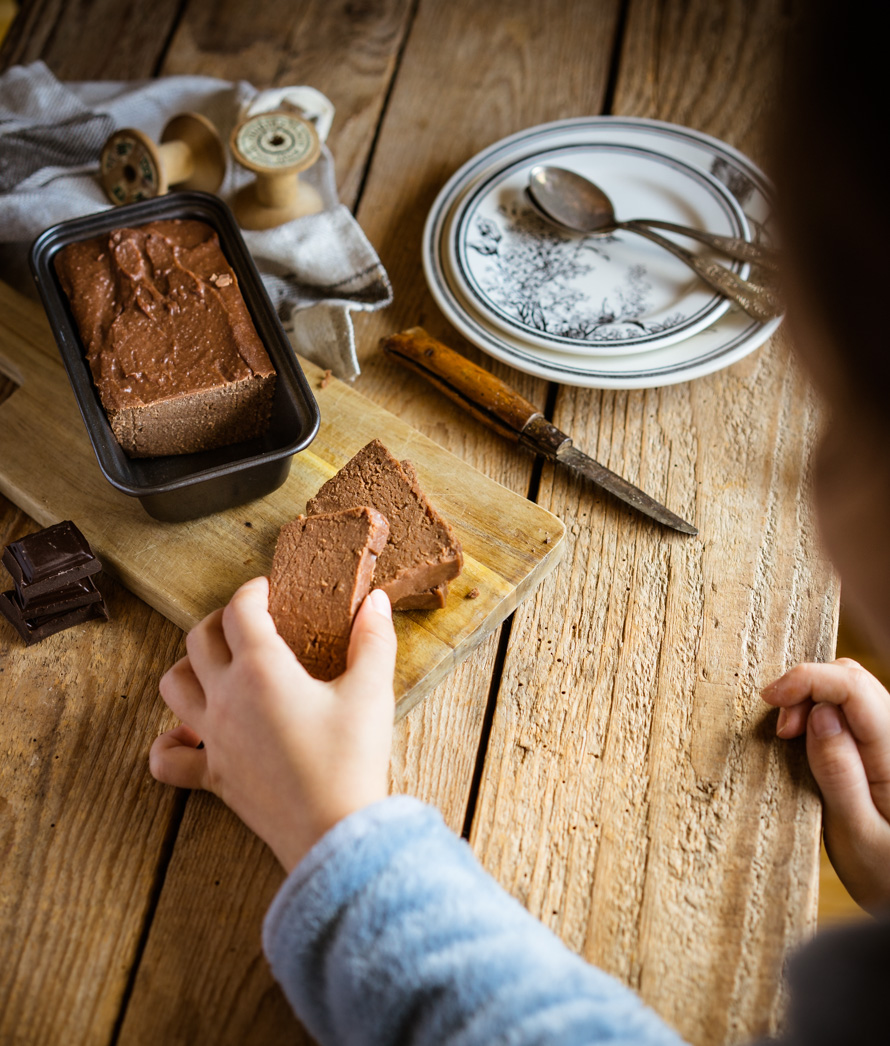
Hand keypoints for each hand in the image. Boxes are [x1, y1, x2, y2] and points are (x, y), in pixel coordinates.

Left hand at [149, 576, 397, 872]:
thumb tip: (375, 601)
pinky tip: (190, 733)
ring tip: (217, 665)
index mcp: (262, 670)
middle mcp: (227, 698)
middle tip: (249, 621)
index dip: (253, 591)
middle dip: (221, 620)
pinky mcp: (213, 775)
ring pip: (173, 686)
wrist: (335, 832)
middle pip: (199, 639)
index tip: (269, 590)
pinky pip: (167, 757)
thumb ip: (373, 640)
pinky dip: (169, 741)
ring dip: (188, 666)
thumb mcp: (371, 692)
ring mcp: (214, 738)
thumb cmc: (352, 761)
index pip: (241, 611)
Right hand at [762, 658, 889, 911]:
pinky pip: (852, 711)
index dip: (807, 679)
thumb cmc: (885, 876)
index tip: (769, 698)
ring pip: (852, 690)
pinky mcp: (883, 750)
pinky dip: (822, 712)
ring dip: (813, 699)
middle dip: (807, 687)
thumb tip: (821, 716)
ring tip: (790, 736)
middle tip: (781, 730)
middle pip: (852, 678)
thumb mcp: (856, 834)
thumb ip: (840, 773)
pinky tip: (806, 740)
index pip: (853, 687)